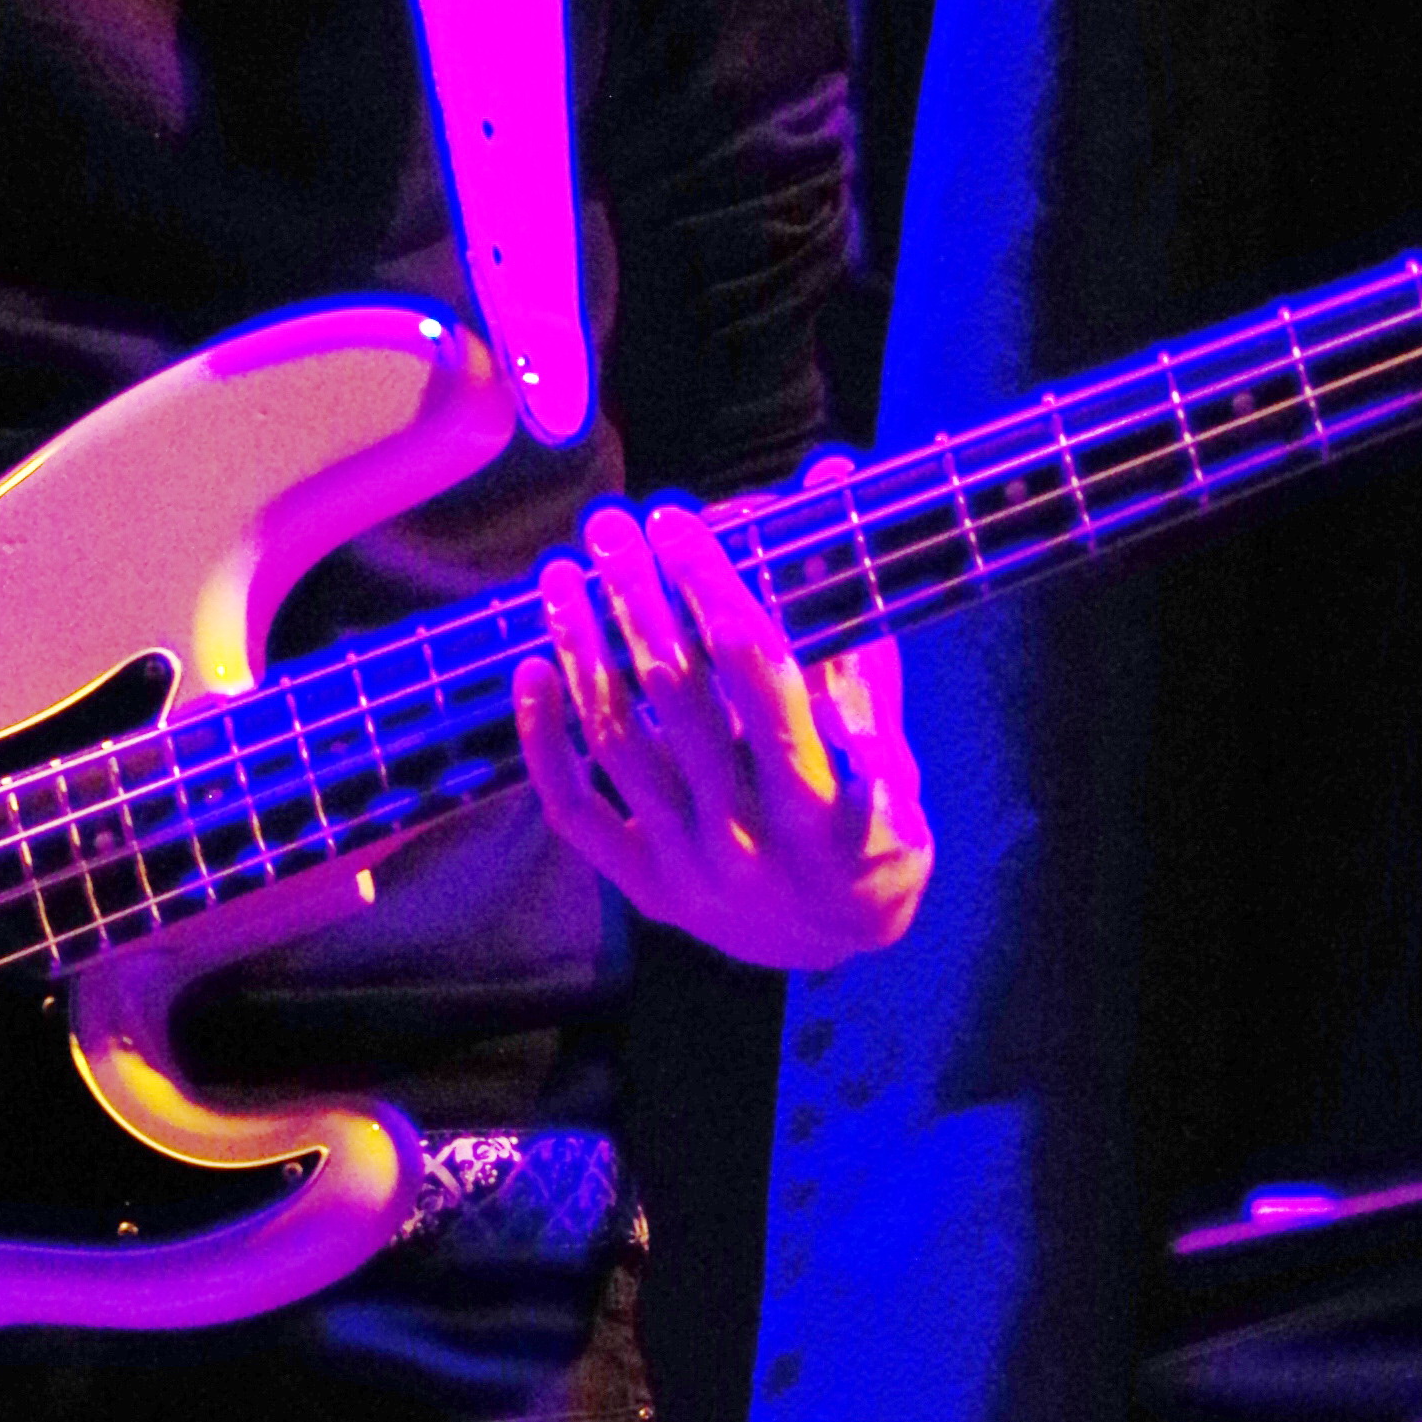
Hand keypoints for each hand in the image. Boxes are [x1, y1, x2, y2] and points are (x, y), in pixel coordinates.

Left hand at [514, 461, 933, 974]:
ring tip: (561, 575)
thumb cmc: (876, 819)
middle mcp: (748, 835)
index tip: (678, 521)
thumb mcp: (888, 730)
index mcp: (822, 793)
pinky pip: (575, 809)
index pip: (753, 665)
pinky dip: (545, 740)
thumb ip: (852, 618)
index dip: (709, 584)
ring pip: (616, 739)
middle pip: (674, 691)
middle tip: (608, 525)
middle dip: (636, 595)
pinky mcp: (644, 888)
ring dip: (582, 647)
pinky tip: (533, 669)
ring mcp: (688, 866)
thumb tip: (829, 480)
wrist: (842, 942)